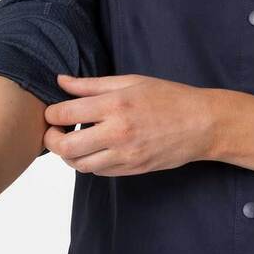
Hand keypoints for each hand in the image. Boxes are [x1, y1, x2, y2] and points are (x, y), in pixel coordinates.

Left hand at [43, 73, 220, 175]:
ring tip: (74, 141)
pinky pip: (99, 172)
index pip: (64, 114)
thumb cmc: (169, 98)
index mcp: (115, 105)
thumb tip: (61, 81)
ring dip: (69, 155)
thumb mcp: (131, 82)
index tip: (54, 112)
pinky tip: (95, 149)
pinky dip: (89, 162)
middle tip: (55, 132)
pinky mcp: (133, 169)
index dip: (51, 114)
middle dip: (52, 140)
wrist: (202, 124)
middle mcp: (117, 133)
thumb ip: (91, 85)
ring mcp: (125, 155)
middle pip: (65, 147)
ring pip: (79, 164)